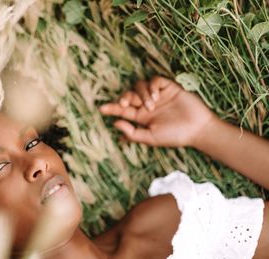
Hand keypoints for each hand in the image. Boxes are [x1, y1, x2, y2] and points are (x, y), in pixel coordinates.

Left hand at [99, 76, 215, 146]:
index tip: (101, 109)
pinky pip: (155, 80)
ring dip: (142, 94)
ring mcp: (157, 95)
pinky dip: (152, 86)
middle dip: (124, 98)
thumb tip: (115, 124)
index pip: (123, 111)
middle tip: (124, 104)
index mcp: (141, 117)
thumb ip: (132, 133)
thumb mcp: (150, 138)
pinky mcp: (168, 87)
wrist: (197, 129)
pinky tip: (156, 96)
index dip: (112, 108)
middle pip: (129, 95)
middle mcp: (147, 105)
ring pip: (140, 86)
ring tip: (151, 106)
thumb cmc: (174, 136)